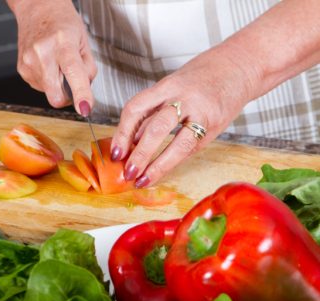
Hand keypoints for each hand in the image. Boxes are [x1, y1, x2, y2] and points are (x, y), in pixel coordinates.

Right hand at [8, 0, 96, 113]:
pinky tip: (48, 65)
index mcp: (62, 42)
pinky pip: (41, 88)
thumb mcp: (83, 41)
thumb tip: (85, 93)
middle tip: (73, 83)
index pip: (72, 72)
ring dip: (58, 86)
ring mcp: (29, 63)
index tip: (85, 108)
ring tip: (58, 64)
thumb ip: (88, 69)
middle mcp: (42, 53)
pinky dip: (48, 81)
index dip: (80, 93)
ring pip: (49, 94)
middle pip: (56, 95)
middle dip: (68, 97)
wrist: (37, 10)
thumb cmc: (62, 22)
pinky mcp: (22, 70)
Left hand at [111, 45, 258, 186]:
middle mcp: (183, 97)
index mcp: (166, 86)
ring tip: (142, 179)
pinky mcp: (215, 124)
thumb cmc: (200, 79)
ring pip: (176, 141)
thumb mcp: (170, 88)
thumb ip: (151, 113)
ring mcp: (201, 111)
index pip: (136, 108)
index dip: (122, 132)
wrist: (240, 66)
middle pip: (156, 127)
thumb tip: (128, 142)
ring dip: (156, 164)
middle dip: (139, 154)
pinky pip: (191, 146)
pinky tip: (163, 170)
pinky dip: (174, 160)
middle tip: (127, 172)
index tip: (115, 153)